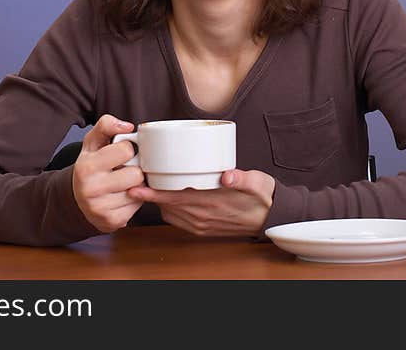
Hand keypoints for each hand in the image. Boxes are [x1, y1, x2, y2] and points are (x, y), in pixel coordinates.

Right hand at [72, 114, 145, 232]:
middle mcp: (91, 189)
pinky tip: (122, 196)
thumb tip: (127, 126)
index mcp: (87, 166)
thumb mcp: (93, 142)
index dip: (127, 149)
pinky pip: (137, 208)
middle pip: (136, 174)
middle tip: (124, 169)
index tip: (121, 153)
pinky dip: (133, 201)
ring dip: (135, 186)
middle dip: (134, 169)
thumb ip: (107, 125)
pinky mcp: (112, 222)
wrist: (77, 199)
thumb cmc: (90, 165)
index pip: (126, 150)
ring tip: (122, 183)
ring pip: (138, 191)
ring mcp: (101, 208)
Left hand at [128, 169, 275, 236]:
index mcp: (212, 203)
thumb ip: (242, 178)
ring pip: (170, 214)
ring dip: (159, 203)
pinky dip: (168, 211)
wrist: (270, 219)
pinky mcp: (203, 230)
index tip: (137, 186)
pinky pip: (178, 222)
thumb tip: (229, 175)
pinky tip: (167, 200)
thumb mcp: (257, 182)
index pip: (175, 198)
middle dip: (150, 195)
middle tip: (136, 180)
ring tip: (149, 188)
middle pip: (167, 207)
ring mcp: (202, 225)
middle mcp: (203, 217)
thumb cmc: (261, 196)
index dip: (154, 193)